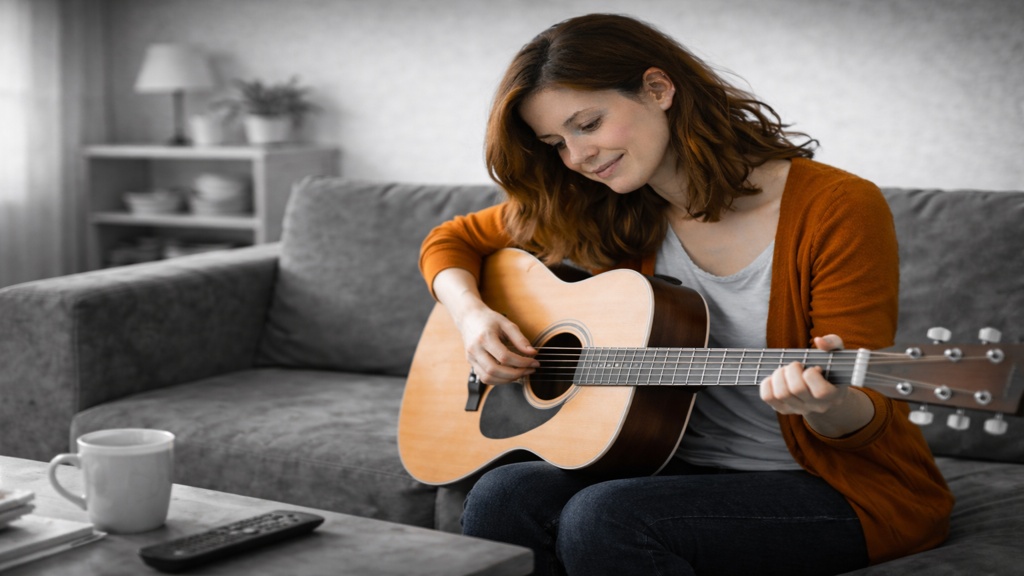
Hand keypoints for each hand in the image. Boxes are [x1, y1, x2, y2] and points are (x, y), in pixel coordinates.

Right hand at [455, 300, 538, 385]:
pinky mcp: (471, 363)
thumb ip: (520, 339)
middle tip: (529, 370)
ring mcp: (471, 358)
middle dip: (515, 374)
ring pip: (488, 377)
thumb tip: (532, 353)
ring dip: (507, 380)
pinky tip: (509, 375)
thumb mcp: (506, 324)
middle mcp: (475, 349)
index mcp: (485, 337)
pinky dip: (498, 380)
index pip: (504, 357)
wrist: (469, 318)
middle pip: (494, 370)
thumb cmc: (488, 319)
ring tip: (521, 373)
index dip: (522, 362)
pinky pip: (484, 378)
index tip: (534, 362)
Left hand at [760, 334, 874, 437]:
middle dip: (792, 370)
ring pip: (780, 394)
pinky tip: (777, 377)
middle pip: (796, 389)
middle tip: (796, 365)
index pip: (820, 391)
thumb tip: (819, 341)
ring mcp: (798, 409)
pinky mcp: (783, 409)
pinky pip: (767, 397)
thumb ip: (833, 343)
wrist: (823, 393)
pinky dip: (767, 383)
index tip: (814, 367)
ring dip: (779, 375)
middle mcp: (815, 406)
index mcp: (832, 396)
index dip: (812, 374)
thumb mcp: (837, 355)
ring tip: (786, 370)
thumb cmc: (830, 369)